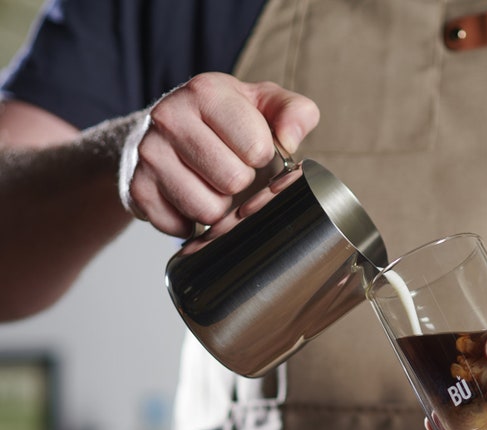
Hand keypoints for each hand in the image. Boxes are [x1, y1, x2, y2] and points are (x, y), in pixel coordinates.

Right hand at [119, 73, 319, 236]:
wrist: (163, 131)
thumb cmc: (223, 121)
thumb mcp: (263, 105)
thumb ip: (294, 113)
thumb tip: (291, 140)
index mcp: (206, 92)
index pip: (257, 148)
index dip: (262, 157)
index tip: (251, 149)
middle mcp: (170, 117)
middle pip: (233, 181)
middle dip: (240, 184)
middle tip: (229, 169)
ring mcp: (149, 154)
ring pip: (209, 210)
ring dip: (219, 207)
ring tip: (210, 184)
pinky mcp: (138, 189)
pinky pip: (181, 227)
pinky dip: (191, 222)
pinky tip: (188, 198)